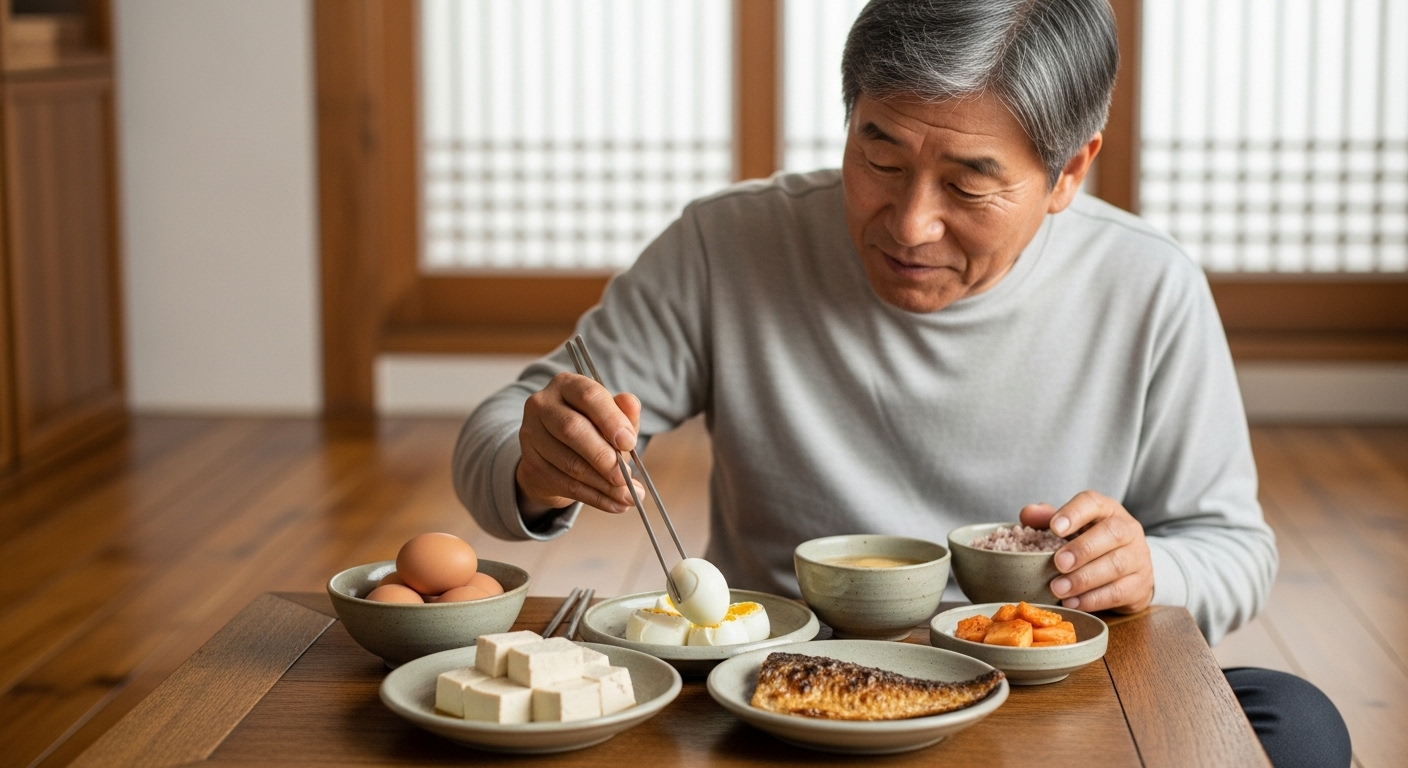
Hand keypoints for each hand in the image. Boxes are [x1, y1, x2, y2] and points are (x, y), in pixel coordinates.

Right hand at [516, 372, 643, 513]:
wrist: (556, 452)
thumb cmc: (591, 428)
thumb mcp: (611, 417)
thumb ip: (624, 412)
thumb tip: (632, 403)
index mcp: (567, 385)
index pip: (588, 396)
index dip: (611, 420)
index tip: (630, 443)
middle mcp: (542, 405)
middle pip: (572, 429)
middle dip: (603, 456)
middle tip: (625, 476)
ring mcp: (531, 435)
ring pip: (569, 463)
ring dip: (603, 484)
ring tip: (629, 496)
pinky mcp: (531, 464)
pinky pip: (566, 485)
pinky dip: (595, 498)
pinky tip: (615, 504)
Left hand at [1020, 491, 1153, 613]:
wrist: (1130, 570)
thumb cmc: (1092, 543)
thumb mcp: (1071, 528)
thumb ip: (1047, 519)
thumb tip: (1027, 514)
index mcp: (1107, 510)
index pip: (1093, 502)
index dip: (1074, 513)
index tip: (1055, 528)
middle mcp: (1128, 530)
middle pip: (1111, 533)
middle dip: (1082, 549)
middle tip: (1059, 563)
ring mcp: (1138, 558)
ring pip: (1116, 565)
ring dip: (1084, 579)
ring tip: (1058, 589)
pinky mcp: (1140, 585)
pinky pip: (1118, 592)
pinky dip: (1092, 599)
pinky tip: (1072, 602)